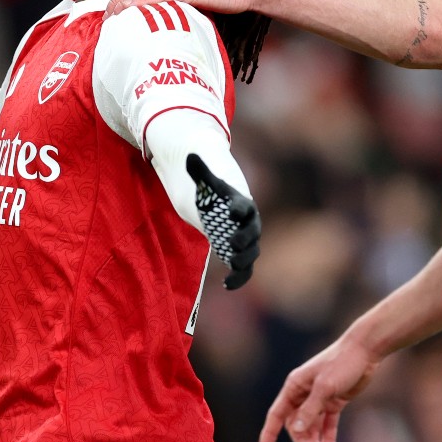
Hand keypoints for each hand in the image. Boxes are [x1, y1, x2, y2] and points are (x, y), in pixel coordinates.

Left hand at [186, 154, 259, 289]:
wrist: (224, 207)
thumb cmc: (216, 193)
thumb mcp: (207, 182)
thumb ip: (199, 171)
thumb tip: (189, 155)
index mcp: (242, 204)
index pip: (245, 206)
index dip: (240, 209)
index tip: (232, 211)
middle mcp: (249, 224)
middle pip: (252, 233)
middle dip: (245, 239)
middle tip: (233, 243)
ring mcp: (245, 241)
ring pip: (251, 253)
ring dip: (244, 260)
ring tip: (233, 265)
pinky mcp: (238, 254)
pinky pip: (244, 269)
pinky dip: (238, 278)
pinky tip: (226, 285)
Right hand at [257, 337, 378, 441]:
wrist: (365, 351)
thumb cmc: (341, 363)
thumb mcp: (325, 387)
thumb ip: (311, 409)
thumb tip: (296, 430)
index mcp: (295, 385)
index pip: (277, 413)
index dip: (269, 432)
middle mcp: (304, 393)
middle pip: (295, 423)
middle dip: (300, 438)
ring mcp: (319, 398)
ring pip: (311, 426)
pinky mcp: (334, 402)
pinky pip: (327, 424)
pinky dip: (327, 438)